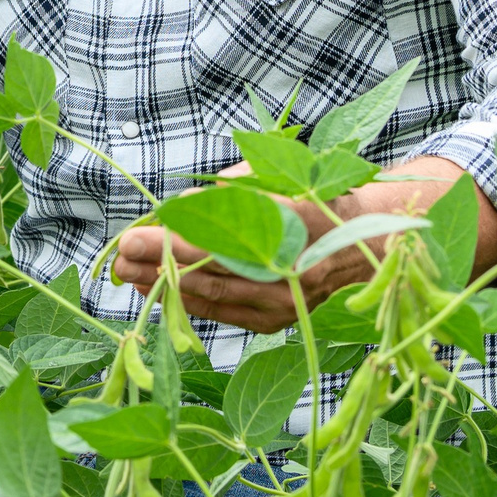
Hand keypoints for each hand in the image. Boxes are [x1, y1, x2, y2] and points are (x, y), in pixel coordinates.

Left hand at [109, 155, 496, 335]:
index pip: (222, 237)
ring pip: (214, 298)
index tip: (137, 231)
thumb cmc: (322, 197)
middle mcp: (291, 271)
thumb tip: (182, 206)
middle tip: (120, 255)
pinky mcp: (278, 319)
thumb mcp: (281, 177)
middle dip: (158, 265)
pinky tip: (160, 291)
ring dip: (165, 287)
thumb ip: (234, 190)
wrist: (376, 242)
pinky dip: (189, 302)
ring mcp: (286, 302)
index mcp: (296, 226)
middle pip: (211, 272)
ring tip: (127, 275)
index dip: (174, 238)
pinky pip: (225, 312)